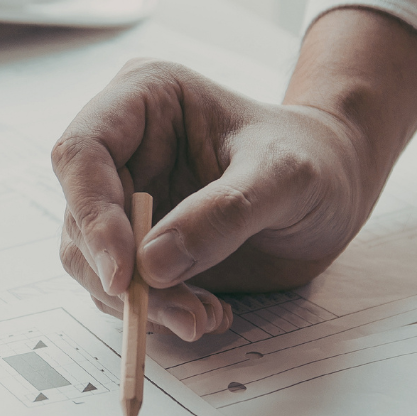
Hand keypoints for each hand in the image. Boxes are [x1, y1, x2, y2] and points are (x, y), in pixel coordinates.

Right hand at [52, 61, 367, 338]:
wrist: (335, 187)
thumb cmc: (315, 159)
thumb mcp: (285, 177)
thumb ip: (224, 214)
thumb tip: (151, 265)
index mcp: (143, 100)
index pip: (81, 152)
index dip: (93, 214)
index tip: (125, 274)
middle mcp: (123, 148)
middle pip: (80, 216)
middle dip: (122, 275)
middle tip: (181, 313)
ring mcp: (127, 197)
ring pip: (91, 260)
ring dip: (141, 302)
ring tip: (204, 316)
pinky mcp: (139, 243)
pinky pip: (122, 288)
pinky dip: (156, 312)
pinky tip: (207, 312)